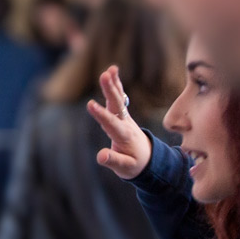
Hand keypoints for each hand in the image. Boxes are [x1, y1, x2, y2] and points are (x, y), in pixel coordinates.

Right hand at [86, 65, 151, 179]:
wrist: (149, 160)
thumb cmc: (135, 165)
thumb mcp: (125, 168)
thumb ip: (113, 161)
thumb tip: (100, 156)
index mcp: (124, 136)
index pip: (111, 124)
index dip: (101, 114)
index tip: (90, 104)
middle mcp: (125, 123)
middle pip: (117, 105)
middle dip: (110, 90)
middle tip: (104, 75)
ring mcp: (125, 117)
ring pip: (118, 99)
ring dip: (113, 84)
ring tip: (109, 70)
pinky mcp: (123, 114)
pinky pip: (119, 97)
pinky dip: (115, 85)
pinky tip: (111, 72)